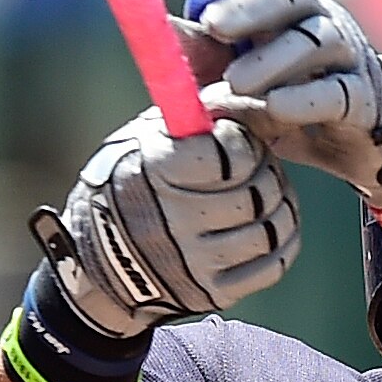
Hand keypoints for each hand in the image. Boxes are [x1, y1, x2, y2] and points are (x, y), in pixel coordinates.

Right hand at [37, 111, 299, 337]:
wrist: (98, 263)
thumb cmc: (130, 183)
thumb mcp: (143, 140)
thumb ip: (190, 118)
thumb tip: (242, 90)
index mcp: (155, 172)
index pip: (231, 154)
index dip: (242, 143)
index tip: (234, 142)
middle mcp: (173, 220)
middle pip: (257, 191)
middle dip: (265, 173)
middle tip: (256, 168)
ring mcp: (194, 262)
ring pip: (272, 227)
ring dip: (279, 206)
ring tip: (266, 194)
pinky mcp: (212, 291)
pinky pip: (275, 263)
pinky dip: (283, 240)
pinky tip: (270, 225)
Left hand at [178, 0, 381, 207]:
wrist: (358, 144)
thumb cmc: (286, 102)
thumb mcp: (235, 79)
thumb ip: (202, 56)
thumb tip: (159, 29)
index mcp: (287, 7)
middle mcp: (321, 19)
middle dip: (250, 4)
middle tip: (213, 23)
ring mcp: (348, 56)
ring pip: (314, 41)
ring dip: (271, 60)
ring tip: (233, 84)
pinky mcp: (363, 98)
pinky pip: (336, 91)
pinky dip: (303, 99)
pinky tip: (275, 108)